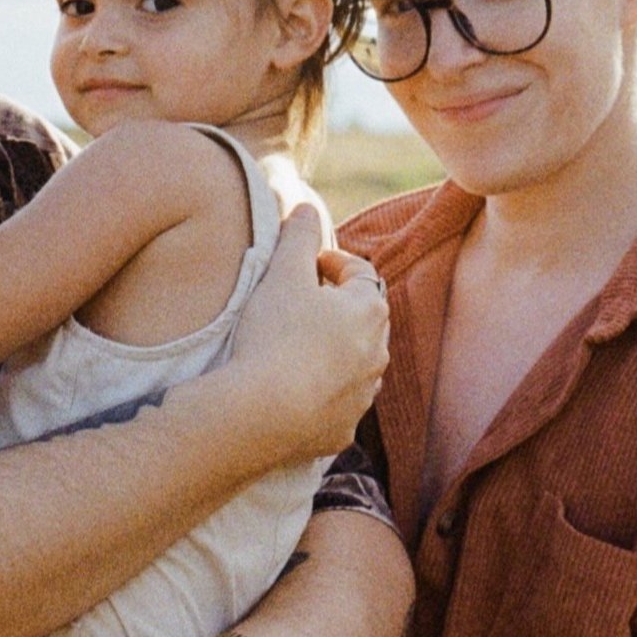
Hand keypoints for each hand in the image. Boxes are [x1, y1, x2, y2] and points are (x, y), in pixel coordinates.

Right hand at [227, 210, 389, 464]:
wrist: (258, 414)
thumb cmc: (273, 336)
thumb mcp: (282, 273)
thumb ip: (298, 235)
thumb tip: (306, 206)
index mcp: (369, 310)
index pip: (359, 272)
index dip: (330, 263)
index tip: (304, 265)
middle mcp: (377, 354)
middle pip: (362, 319)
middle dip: (336, 308)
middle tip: (299, 303)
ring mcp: (362, 396)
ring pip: (354, 364)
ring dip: (331, 352)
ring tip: (293, 348)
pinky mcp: (341, 430)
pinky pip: (337, 404)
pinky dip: (322, 393)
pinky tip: (293, 390)